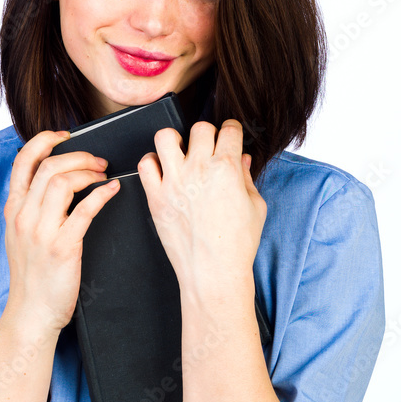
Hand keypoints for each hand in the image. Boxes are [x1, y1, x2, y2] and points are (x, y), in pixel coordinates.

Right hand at [3, 130, 120, 333]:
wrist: (31, 313)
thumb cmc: (32, 276)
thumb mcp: (20, 237)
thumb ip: (30, 208)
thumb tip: (53, 182)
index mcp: (13, 210)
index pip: (22, 161)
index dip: (44, 141)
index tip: (64, 135)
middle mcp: (24, 216)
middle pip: (49, 166)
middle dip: (78, 155)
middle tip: (97, 161)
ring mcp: (41, 231)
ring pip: (63, 181)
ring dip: (89, 172)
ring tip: (103, 175)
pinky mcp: (62, 247)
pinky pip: (85, 209)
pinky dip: (102, 194)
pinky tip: (112, 191)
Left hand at [137, 119, 266, 292]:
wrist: (213, 272)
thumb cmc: (237, 245)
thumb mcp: (255, 207)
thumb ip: (246, 177)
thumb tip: (241, 158)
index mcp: (226, 169)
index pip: (228, 130)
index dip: (232, 131)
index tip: (229, 136)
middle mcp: (198, 170)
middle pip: (199, 128)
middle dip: (206, 135)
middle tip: (206, 149)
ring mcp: (173, 182)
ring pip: (165, 136)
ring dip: (175, 141)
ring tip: (180, 153)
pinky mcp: (155, 197)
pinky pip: (145, 164)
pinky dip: (152, 163)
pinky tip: (162, 172)